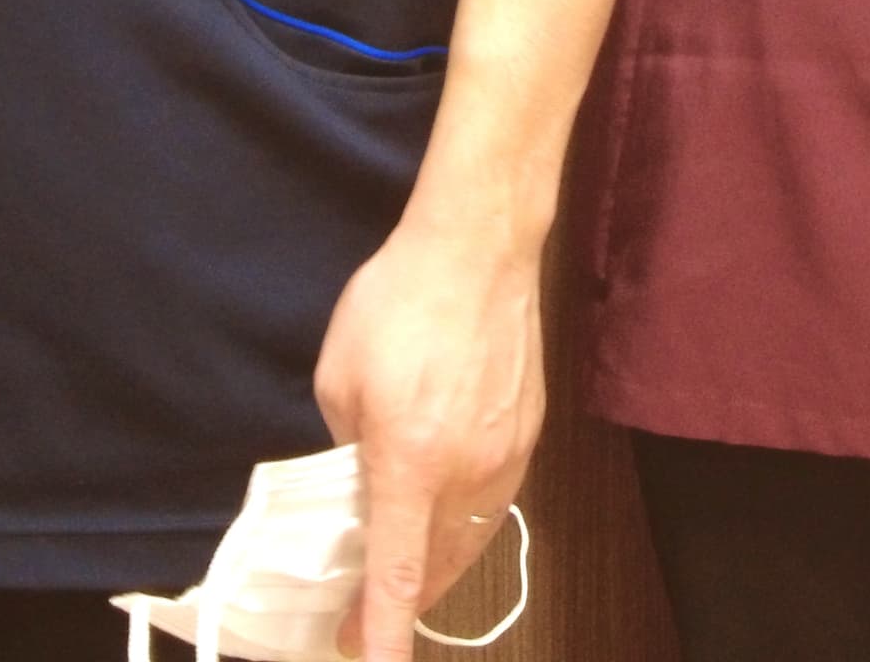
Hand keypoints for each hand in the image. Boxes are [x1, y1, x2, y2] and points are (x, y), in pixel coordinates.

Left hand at [311, 216, 543, 658]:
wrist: (478, 248)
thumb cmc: (396, 303)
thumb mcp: (339, 377)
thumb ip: (346, 444)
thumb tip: (360, 478)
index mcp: (409, 464)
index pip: (398, 574)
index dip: (383, 631)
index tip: (367, 660)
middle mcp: (466, 473)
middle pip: (441, 569)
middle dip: (403, 604)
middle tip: (364, 617)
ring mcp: (507, 456)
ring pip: (472, 539)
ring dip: (438, 566)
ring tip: (406, 572)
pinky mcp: (529, 434)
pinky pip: (495, 500)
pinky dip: (466, 521)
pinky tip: (446, 511)